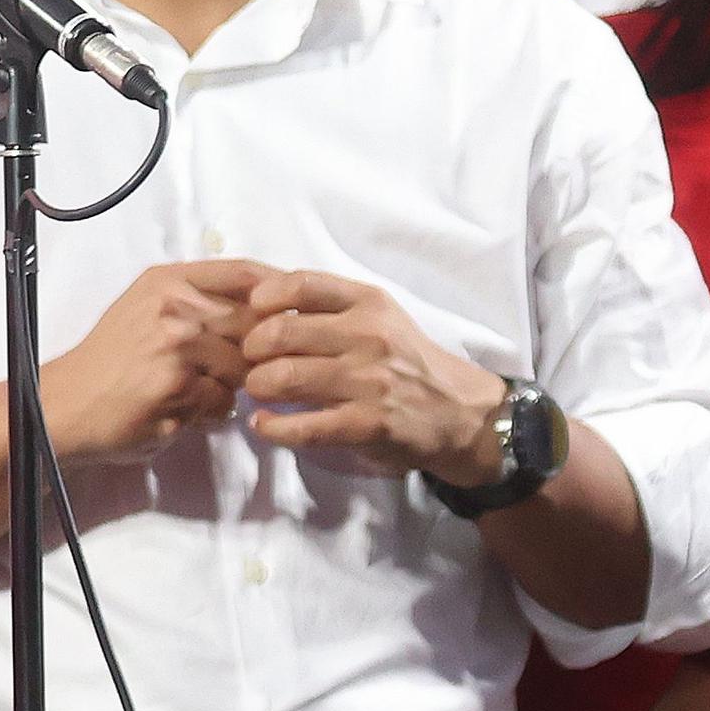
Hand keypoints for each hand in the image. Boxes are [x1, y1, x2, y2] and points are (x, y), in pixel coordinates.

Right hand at [38, 260, 265, 463]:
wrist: (64, 405)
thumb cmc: (108, 362)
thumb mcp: (145, 309)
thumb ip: (195, 300)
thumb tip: (261, 305)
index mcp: (167, 280)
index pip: (244, 273)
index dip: (277, 293)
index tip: (289, 314)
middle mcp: (174, 304)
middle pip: (254, 321)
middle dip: (255, 352)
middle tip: (236, 370)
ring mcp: (178, 343)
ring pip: (244, 365)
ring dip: (230, 386)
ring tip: (197, 392)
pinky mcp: (179, 383)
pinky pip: (224, 399)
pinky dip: (210, 411)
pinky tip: (181, 410)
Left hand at [236, 270, 513, 481]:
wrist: (459, 411)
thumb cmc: (405, 360)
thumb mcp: (378, 317)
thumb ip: (328, 306)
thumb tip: (258, 294)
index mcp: (368, 302)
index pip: (300, 283)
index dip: (263, 297)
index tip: (251, 312)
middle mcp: (368, 335)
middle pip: (280, 332)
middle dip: (251, 350)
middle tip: (250, 362)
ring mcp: (368, 380)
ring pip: (284, 377)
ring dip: (257, 386)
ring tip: (258, 391)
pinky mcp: (367, 423)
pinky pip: (301, 426)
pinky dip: (271, 427)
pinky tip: (263, 424)